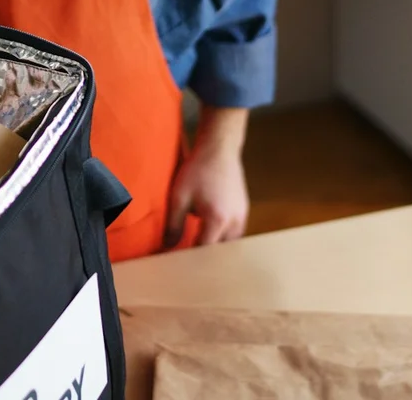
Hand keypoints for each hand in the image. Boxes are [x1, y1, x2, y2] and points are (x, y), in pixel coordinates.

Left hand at [164, 117, 249, 248]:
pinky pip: (236, 234)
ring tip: (200, 248)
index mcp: (217, 219)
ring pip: (230, 245)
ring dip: (217, 249)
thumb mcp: (179, 197)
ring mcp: (242, 216)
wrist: (219, 148)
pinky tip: (211, 234)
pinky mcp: (244, 210)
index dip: (191, 260)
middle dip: (206, 258)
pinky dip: (224, 238)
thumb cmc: (197, 170)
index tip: (179, 263)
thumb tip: (168, 247)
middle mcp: (234, 221)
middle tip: (189, 261)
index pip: (204, 251)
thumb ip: (173, 225)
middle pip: (221, 252)